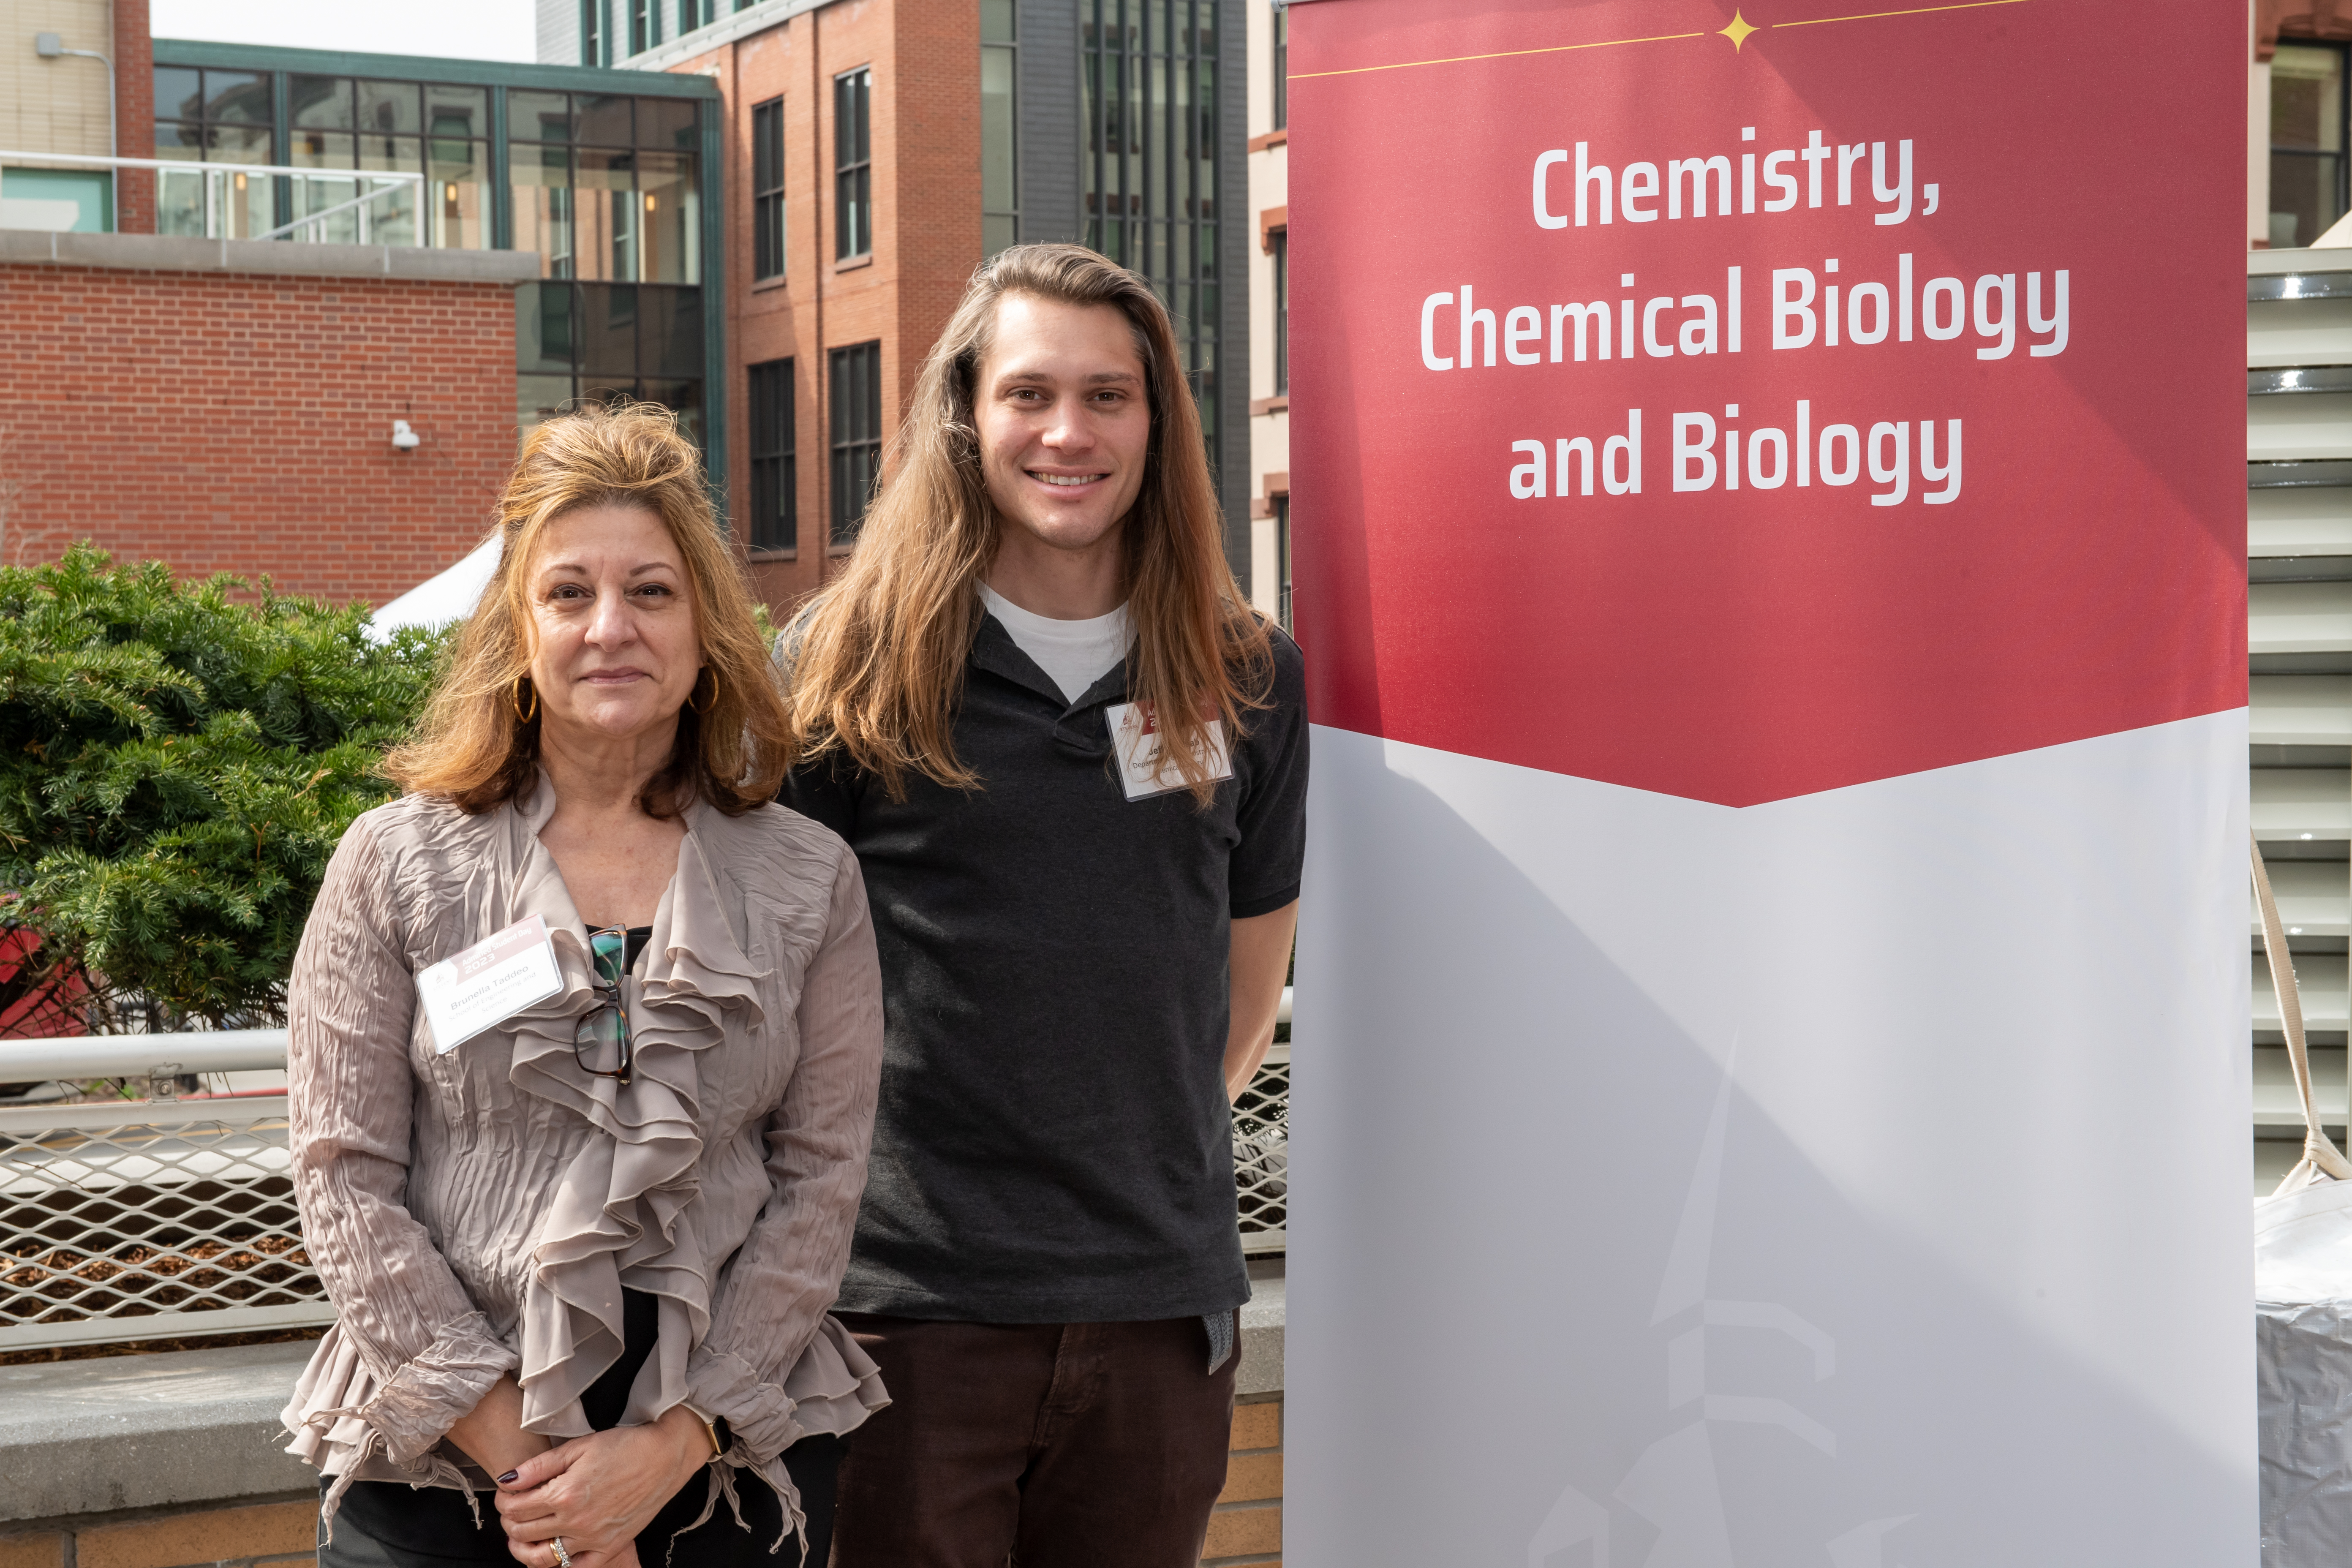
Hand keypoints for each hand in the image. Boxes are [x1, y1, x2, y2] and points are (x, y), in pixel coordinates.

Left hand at [494, 1409, 708, 1567]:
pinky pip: (575, 1567)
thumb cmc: (624, 1446)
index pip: (515, 1508)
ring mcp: (593, 1539)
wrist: (665, 1456)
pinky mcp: (610, 1547)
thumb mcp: (578, 1447)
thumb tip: (506, 1480)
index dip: (503, 1500)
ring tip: (522, 1535)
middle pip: (523, 1533)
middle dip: (509, 1520)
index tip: (505, 1492)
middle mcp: (576, 1522)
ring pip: (542, 1557)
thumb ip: (538, 1466)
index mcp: (565, 1494)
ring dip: (524, 1548)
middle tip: (513, 1508)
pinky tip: (554, 1548)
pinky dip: (559, 1562)